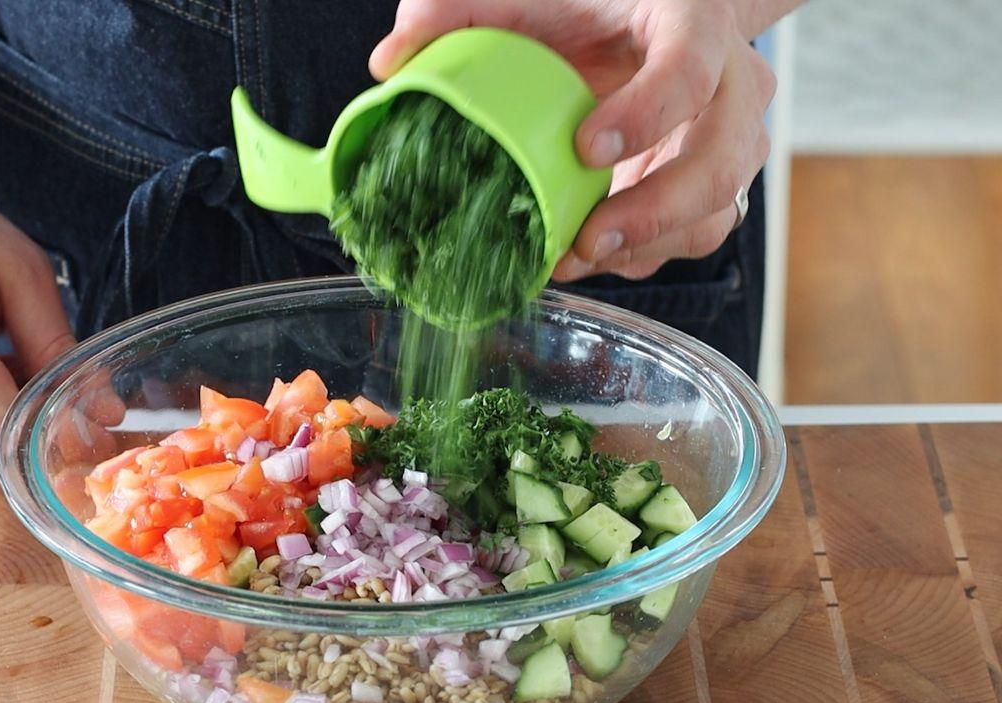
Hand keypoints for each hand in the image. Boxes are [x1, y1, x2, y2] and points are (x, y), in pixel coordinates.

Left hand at [371, 0, 775, 280]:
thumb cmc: (592, 2)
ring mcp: (731, 137)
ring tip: (576, 258)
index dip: (647, 115)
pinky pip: (698, 233)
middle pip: (723, 160)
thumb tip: (389, 60)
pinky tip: (592, 255)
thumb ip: (458, 8)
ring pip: (718, 208)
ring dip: (649, 246)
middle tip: (585, 240)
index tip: (585, 149)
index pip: (692, 70)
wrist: (652, 15)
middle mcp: (732, 83)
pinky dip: (647, 255)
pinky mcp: (715, 181)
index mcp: (692, 21)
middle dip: (656, 211)